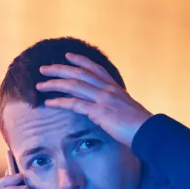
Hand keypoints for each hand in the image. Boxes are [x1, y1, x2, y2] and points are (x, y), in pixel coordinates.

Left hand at [36, 53, 152, 147]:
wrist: (150, 133)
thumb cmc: (141, 127)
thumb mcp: (129, 111)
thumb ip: (117, 107)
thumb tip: (111, 110)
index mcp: (115, 88)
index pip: (96, 69)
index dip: (80, 61)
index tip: (68, 55)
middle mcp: (108, 90)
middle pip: (79, 73)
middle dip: (59, 69)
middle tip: (43, 69)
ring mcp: (104, 99)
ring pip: (74, 85)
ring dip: (54, 84)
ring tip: (39, 85)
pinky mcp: (99, 111)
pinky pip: (75, 104)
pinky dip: (59, 102)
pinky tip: (48, 102)